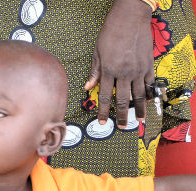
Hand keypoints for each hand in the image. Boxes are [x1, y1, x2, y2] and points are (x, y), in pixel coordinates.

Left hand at [84, 0, 154, 128]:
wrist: (130, 17)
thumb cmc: (111, 33)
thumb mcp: (97, 52)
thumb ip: (95, 71)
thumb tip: (87, 87)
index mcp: (109, 71)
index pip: (104, 96)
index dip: (102, 111)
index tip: (101, 122)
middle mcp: (124, 74)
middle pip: (123, 100)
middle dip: (122, 116)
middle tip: (122, 127)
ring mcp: (138, 70)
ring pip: (139, 95)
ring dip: (139, 109)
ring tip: (139, 120)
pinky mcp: (149, 65)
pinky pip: (150, 83)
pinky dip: (150, 93)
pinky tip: (149, 102)